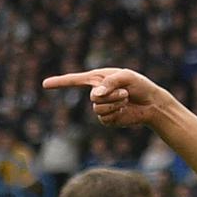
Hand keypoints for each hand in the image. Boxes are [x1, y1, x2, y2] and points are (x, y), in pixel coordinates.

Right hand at [43, 68, 162, 126]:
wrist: (151, 103)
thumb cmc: (140, 85)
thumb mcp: (127, 77)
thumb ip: (110, 83)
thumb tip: (95, 96)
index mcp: (97, 78)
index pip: (74, 80)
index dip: (59, 82)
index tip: (44, 84)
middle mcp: (97, 92)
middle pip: (93, 98)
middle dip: (112, 96)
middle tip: (125, 93)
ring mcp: (101, 107)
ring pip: (98, 109)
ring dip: (115, 105)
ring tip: (126, 100)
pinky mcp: (108, 119)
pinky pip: (104, 119)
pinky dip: (116, 114)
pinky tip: (124, 110)